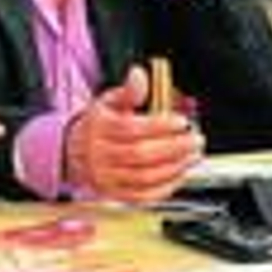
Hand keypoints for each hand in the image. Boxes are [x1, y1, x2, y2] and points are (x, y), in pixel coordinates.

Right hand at [63, 66, 204, 202]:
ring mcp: (107, 177)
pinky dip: (166, 187)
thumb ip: (129, 90)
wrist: (75, 152)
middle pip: (140, 154)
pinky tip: (180, 174)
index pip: (131, 129)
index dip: (159, 126)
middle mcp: (101, 155)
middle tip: (195, 140)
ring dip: (175, 168)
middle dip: (174, 148)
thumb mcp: (110, 102)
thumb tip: (139, 75)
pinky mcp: (115, 194)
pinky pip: (143, 196)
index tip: (182, 122)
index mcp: (99, 128)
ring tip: (193, 156)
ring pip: (145, 177)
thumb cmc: (99, 125)